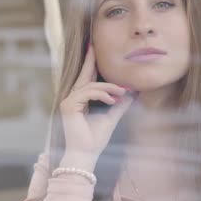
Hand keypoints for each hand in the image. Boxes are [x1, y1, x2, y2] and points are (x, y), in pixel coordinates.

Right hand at [58, 43, 135, 169]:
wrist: (85, 155)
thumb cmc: (95, 140)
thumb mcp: (111, 117)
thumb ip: (119, 104)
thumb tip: (132, 93)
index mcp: (80, 100)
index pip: (88, 79)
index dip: (91, 64)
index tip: (94, 49)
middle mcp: (72, 98)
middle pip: (84, 75)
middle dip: (91, 60)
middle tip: (94, 44)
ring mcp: (68, 101)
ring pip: (91, 85)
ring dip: (109, 87)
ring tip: (122, 92)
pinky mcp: (68, 106)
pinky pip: (88, 92)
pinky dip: (102, 94)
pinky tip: (113, 100)